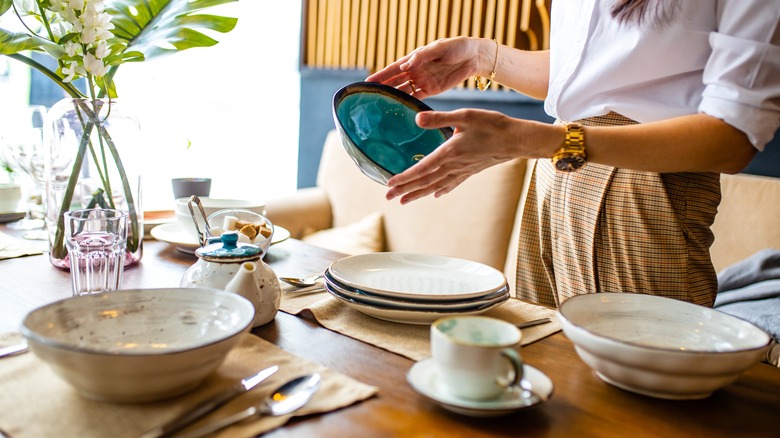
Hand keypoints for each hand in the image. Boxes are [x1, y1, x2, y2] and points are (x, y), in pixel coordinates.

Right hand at [366, 37, 487, 99]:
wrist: (474, 57)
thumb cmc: (456, 47)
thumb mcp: (439, 48)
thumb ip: (421, 57)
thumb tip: (405, 66)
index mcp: (415, 58)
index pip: (394, 68)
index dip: (381, 75)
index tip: (368, 82)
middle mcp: (416, 70)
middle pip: (396, 81)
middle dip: (383, 88)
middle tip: (370, 98)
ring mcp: (423, 81)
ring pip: (404, 90)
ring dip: (394, 97)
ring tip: (381, 106)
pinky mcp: (432, 90)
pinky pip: (417, 98)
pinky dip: (408, 103)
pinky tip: (400, 109)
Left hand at [385, 108, 534, 203]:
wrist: (517, 139)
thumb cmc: (492, 125)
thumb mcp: (465, 116)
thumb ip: (439, 119)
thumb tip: (416, 120)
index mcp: (449, 152)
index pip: (421, 168)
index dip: (404, 177)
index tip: (389, 184)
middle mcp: (453, 166)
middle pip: (425, 181)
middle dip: (405, 190)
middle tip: (389, 198)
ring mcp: (463, 171)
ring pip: (436, 186)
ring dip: (418, 193)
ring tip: (403, 201)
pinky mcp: (471, 171)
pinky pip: (452, 184)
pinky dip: (441, 190)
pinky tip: (435, 195)